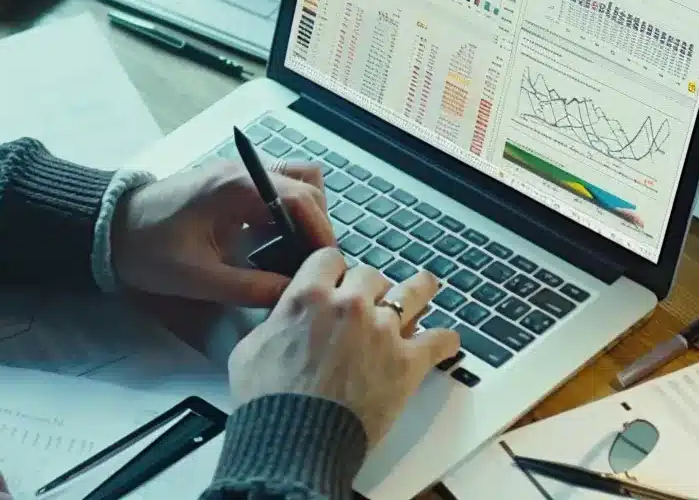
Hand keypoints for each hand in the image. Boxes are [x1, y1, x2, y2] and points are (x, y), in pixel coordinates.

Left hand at [111, 158, 333, 306]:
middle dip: (318, 221)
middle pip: (306, 182)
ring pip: (294, 181)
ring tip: (298, 254)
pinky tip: (277, 247)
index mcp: (236, 188)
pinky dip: (286, 213)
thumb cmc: (148, 249)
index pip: (300, 198)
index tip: (327, 263)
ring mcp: (238, 174)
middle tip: (313, 261)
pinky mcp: (231, 185)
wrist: (108, 229)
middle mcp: (242, 172)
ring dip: (304, 214)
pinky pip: (275, 190)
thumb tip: (292, 295)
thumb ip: (248, 287)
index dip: (320, 231)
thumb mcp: (197, 277)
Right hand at [227, 248, 460, 445]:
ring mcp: (383, 331)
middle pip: (371, 275)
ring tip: (427, 286)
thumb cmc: (269, 402)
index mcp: (309, 297)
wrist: (296, 439)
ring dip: (420, 289)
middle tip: (371, 298)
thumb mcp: (250, 350)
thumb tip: (280, 320)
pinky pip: (438, 341)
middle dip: (370, 286)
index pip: (330, 258)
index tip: (338, 276)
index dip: (334, 268)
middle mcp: (350, 306)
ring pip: (413, 293)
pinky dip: (445, 340)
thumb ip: (274, 324)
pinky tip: (447, 341)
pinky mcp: (406, 362)